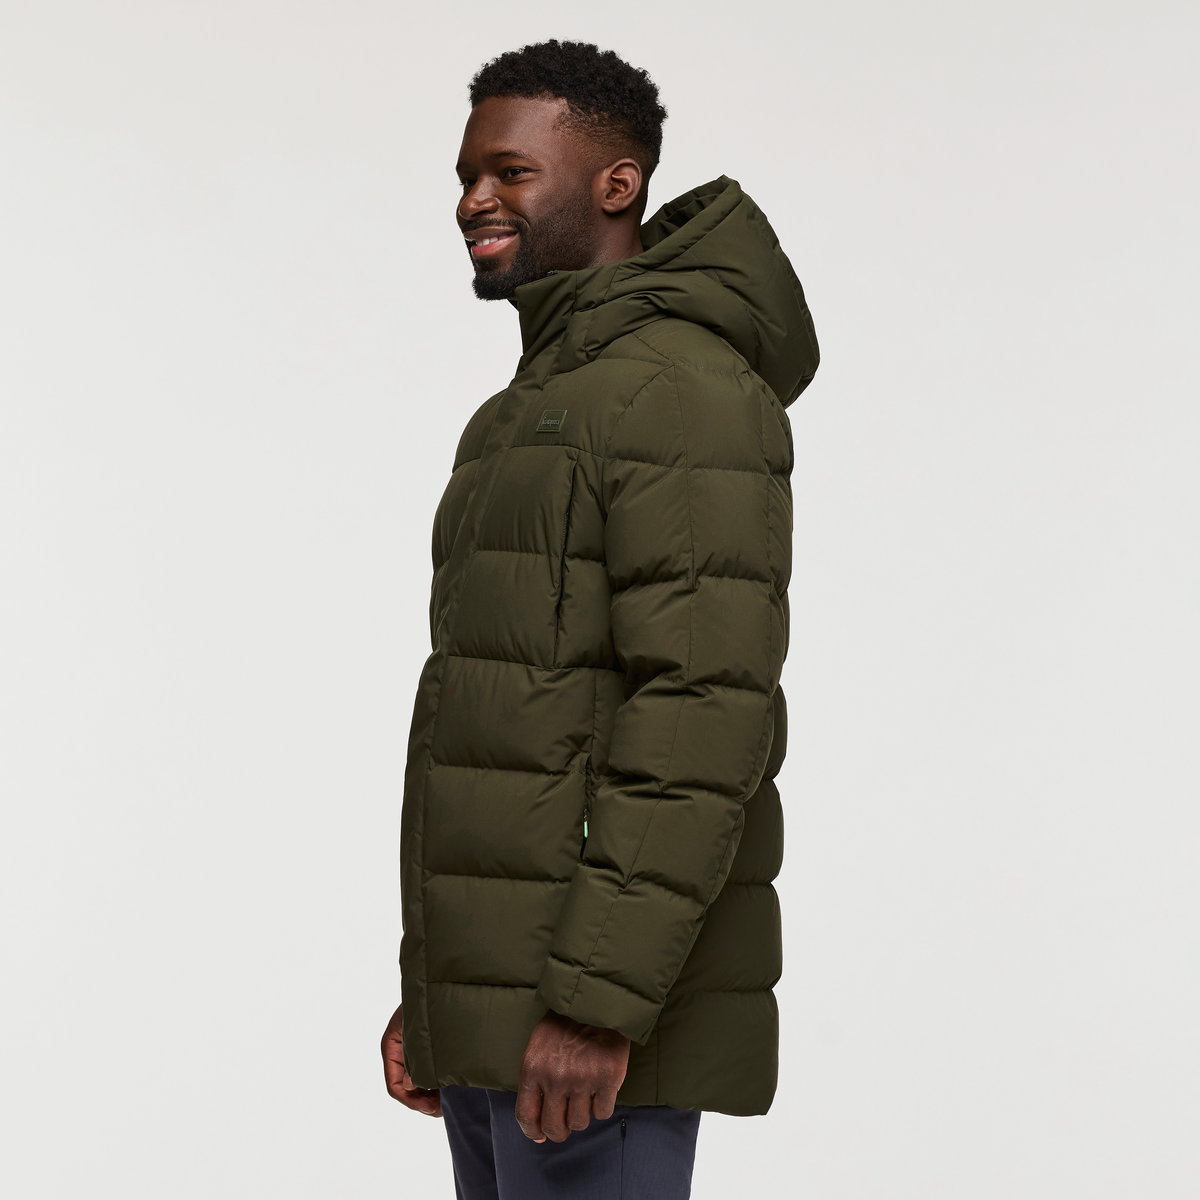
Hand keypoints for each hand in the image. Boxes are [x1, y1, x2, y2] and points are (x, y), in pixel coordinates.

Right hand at [381, 1004, 441, 1116]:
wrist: (441, 980)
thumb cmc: (428, 999)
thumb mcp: (417, 1030)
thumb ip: (413, 1058)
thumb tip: (410, 1085)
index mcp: (391, 1046)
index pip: (393, 1085)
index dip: (411, 1101)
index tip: (432, 1108)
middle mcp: (399, 1051)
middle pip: (406, 1086)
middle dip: (423, 1100)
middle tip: (443, 1109)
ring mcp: (412, 1049)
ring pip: (417, 1081)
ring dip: (431, 1093)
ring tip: (449, 1100)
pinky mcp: (426, 1047)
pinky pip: (428, 1071)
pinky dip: (437, 1082)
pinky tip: (451, 1086)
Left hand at [514, 1011, 630, 1142]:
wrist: (598, 1000)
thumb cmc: (565, 1022)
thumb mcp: (539, 1044)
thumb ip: (535, 1078)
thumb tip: (537, 1122)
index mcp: (533, 1068)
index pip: (526, 1115)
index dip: (532, 1132)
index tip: (540, 1135)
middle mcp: (555, 1078)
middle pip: (554, 1127)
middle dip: (560, 1131)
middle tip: (566, 1124)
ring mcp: (583, 1079)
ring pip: (580, 1123)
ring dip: (582, 1115)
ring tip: (585, 1096)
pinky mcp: (608, 1079)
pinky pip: (603, 1112)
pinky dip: (602, 1106)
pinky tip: (601, 1090)